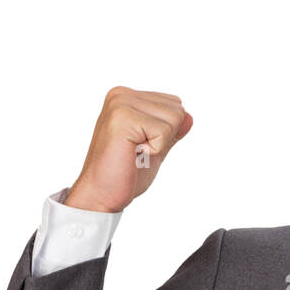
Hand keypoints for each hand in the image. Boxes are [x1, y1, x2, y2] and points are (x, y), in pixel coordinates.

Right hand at [64, 86, 192, 212]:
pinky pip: (164, 131)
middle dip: (165, 136)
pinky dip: (155, 149)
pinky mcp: (122, 118)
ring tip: (134, 152)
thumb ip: (172, 129)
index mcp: (127, 97)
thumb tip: (189, 117)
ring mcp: (120, 104)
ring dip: (160, 143)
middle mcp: (121, 95)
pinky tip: (132, 154)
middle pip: (177, 108)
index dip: (167, 132)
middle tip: (137, 150)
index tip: (141, 145)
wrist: (101, 194)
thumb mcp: (157, 145)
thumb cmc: (126, 172)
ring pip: (174, 118)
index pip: (174, 104)